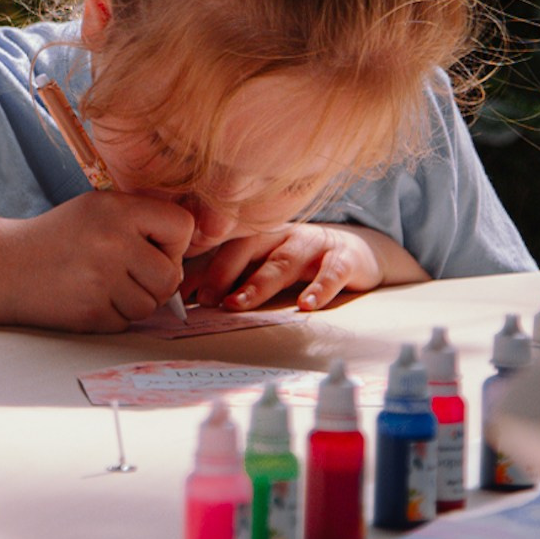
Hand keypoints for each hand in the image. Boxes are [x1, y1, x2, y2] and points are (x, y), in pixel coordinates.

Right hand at [4, 190, 194, 332]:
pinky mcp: (91, 312)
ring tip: (102, 284)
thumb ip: (141, 221)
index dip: (174, 243)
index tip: (152, 247)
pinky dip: (112, 316)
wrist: (5, 266)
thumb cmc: (58, 237)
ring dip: (133, 302)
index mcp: (117, 210)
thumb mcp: (97, 209)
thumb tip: (191, 248)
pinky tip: (87, 298)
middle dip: (156, 282)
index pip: (182, 228)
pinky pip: (126, 323)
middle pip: (171, 276)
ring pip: (150, 305)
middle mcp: (112, 242)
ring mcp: (101, 279)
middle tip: (128, 274)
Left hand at [188, 222, 393, 312]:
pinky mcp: (344, 257)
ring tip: (239, 303)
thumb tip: (184, 296)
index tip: (181, 293)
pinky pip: (331, 271)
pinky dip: (319, 288)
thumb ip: (229, 276)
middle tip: (206, 299)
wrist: (357, 252)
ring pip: (282, 261)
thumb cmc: (299, 261)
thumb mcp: (264, 264)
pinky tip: (306, 305)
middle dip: (223, 273)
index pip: (223, 246)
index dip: (201, 267)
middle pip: (247, 248)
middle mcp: (281, 234)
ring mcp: (312, 244)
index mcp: (257, 234)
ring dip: (259, 283)